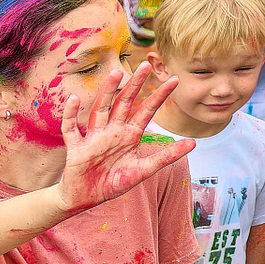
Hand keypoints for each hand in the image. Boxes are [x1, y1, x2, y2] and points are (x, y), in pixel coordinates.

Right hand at [51, 61, 191, 215]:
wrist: (85, 198)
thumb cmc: (113, 182)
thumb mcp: (143, 170)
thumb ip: (166, 157)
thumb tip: (193, 143)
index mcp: (130, 135)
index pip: (147, 110)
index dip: (160, 96)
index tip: (175, 79)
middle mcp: (113, 131)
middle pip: (124, 102)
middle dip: (134, 84)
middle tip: (145, 64)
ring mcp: (94, 137)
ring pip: (100, 109)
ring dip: (107, 92)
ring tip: (115, 73)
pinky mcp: (76, 148)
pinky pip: (71, 129)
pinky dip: (70, 115)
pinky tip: (73, 99)